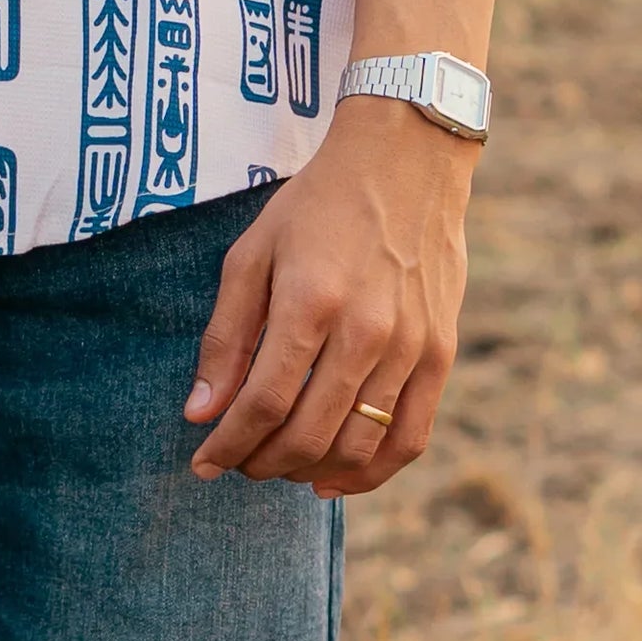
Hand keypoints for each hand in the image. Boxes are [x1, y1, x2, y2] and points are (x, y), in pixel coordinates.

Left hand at [184, 103, 470, 492]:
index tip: (204, 463)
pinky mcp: (441, 353)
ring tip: (279, 466)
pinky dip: (372, 472)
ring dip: (309, 471)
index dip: (228, 445)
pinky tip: (334, 479)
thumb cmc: (317, 206)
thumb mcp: (252, 255)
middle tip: (238, 463)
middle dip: (261, 464)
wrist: (406, 161)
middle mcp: (366, 331)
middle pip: (308, 434)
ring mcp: (411, 346)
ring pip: (358, 446)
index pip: (263, 404)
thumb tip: (200, 414)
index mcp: (311, 302)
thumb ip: (226, 338)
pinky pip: (411, 437)